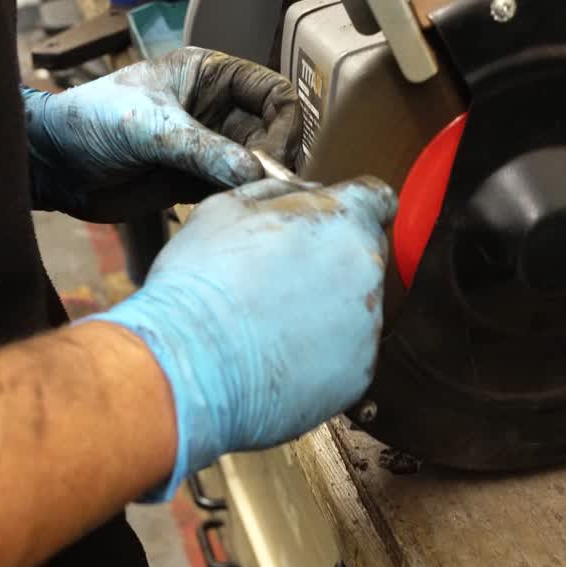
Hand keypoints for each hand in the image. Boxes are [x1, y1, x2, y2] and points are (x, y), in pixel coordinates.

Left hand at [25, 47, 301, 221]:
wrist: (50, 164)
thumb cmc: (90, 122)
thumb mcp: (149, 127)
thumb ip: (203, 149)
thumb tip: (255, 172)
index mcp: (209, 75)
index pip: (274, 93)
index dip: (285, 123)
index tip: (273, 157)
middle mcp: (215, 108)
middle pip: (274, 133)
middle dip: (275, 159)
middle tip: (264, 187)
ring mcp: (207, 147)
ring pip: (257, 166)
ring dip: (260, 185)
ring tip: (250, 203)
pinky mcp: (194, 181)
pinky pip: (233, 191)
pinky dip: (240, 202)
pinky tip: (232, 212)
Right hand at [89, 176, 397, 498]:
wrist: (188, 367)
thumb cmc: (200, 282)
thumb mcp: (226, 207)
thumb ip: (278, 191)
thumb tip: (306, 191)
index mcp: (344, 220)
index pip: (378, 199)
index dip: (351, 207)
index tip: (329, 222)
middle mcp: (368, 271)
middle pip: (365, 254)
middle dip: (332, 257)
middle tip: (279, 276)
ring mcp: (368, 327)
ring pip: (354, 307)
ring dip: (325, 308)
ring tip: (269, 321)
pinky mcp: (358, 375)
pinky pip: (345, 354)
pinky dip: (319, 353)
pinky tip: (276, 355)